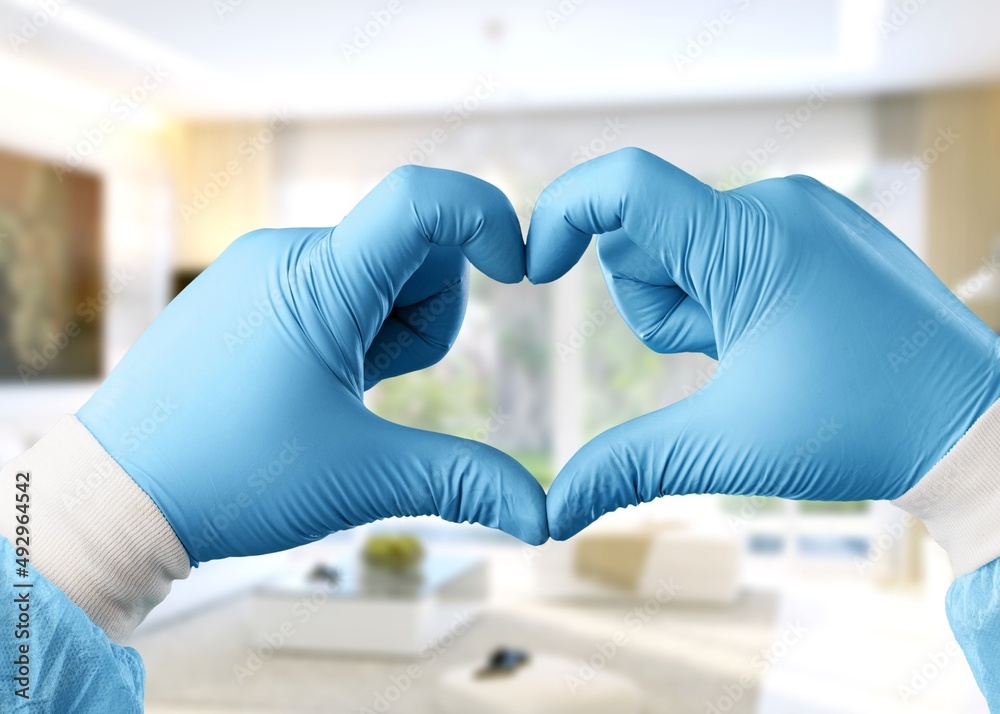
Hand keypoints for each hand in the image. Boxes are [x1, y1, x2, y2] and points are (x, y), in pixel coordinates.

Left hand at [78, 167, 548, 563]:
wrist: (117, 494)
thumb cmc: (229, 477)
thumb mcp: (361, 478)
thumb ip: (463, 482)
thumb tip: (542, 517)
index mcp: (321, 281)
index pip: (422, 201)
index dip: (490, 218)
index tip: (519, 272)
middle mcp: (288, 253)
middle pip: (418, 248)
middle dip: (431, 315)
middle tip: (380, 384)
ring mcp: (263, 268)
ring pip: (380, 269)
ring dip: (392, 328)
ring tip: (342, 390)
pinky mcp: (250, 290)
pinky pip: (336, 285)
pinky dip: (355, 329)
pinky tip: (315, 382)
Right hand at [527, 147, 999, 539]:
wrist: (970, 426)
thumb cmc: (860, 427)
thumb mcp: (725, 447)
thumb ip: (624, 468)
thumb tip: (550, 512)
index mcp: (749, 238)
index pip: (624, 184)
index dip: (560, 214)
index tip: (536, 273)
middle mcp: (775, 205)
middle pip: (644, 235)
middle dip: (654, 304)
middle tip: (719, 354)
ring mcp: (801, 213)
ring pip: (682, 247)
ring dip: (690, 308)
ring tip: (753, 352)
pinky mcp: (815, 230)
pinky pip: (725, 250)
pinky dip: (723, 299)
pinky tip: (775, 339)